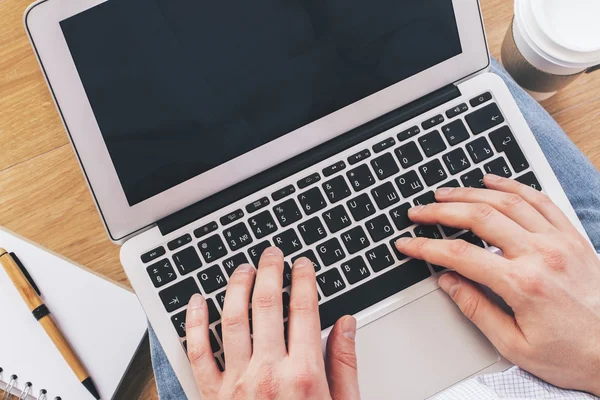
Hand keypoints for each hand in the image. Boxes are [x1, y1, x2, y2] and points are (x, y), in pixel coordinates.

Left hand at [185, 247, 360, 398]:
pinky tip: (197, 301)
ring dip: (236, 287)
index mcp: (304, 375)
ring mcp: (235, 384)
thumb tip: (347, 324)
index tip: (303, 264)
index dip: (304, 279)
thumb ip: (345, 364)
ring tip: (242, 268)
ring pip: (231, 320)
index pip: (304, 310)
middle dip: (270, 271)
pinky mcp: (212, 397)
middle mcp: (267, 374)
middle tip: (272, 253)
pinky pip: (197, 353)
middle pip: (266, 305)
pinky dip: (194, 323)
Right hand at [396, 174, 599, 395]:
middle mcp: (541, 255)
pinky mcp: (572, 237)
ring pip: (506, 202)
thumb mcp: (515, 345)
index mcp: (523, 284)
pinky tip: (492, 181)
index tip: (408, 243)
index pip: (461, 255)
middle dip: (441, 211)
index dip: (427, 247)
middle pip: (479, 218)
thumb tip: (448, 282)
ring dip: (470, 193)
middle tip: (419, 212)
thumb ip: (477, 309)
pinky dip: (512, 185)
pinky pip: (539, 200)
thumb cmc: (572, 354)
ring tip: (444, 193)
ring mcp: (559, 241)